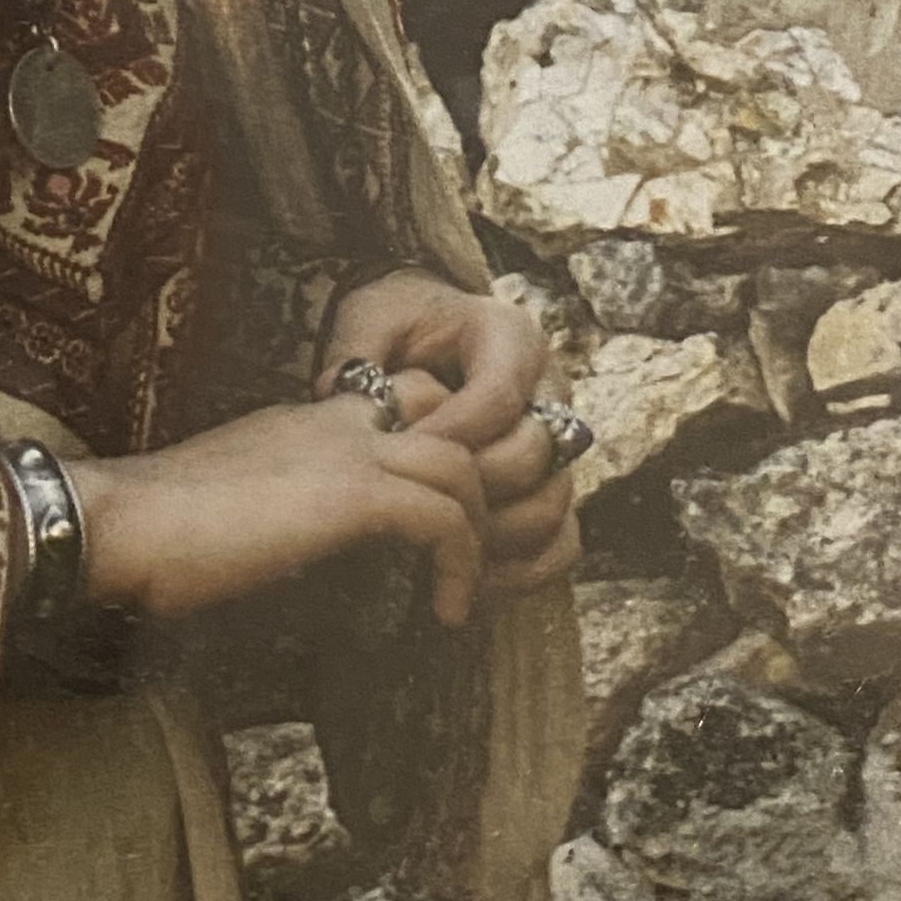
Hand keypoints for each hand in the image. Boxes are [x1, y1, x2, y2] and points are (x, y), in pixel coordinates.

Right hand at [72, 381, 495, 629]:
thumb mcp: (236, 507)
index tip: (434, 526)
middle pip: (450, 417)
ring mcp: (343, 451)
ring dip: (480, 529)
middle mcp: (332, 421)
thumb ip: (284, 514)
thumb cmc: (153, 534)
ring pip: (462, 462)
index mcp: (304, 420)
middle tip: (468, 559)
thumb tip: (316, 570)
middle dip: (478, 487)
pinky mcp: (347, 495)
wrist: (115, 524)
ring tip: (462, 590)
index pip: (402, 397)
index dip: (437, 450)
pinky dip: (460, 564)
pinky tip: (445, 611)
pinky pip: (443, 515)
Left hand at [318, 270, 581, 595]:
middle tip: (415, 512)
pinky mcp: (556, 485)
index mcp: (511, 336)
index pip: (497, 398)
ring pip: (554, 503)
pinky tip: (472, 581)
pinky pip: (564, 541)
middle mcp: (549, 387)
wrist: (427, 335)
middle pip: (531, 454)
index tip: (398, 461)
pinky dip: (525, 569)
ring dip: (497, 536)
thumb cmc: (398, 326)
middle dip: (470, 490)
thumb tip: (336, 392)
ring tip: (439, 554)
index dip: (450, 438)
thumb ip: (358, 352)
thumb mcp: (373, 319)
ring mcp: (560, 442)